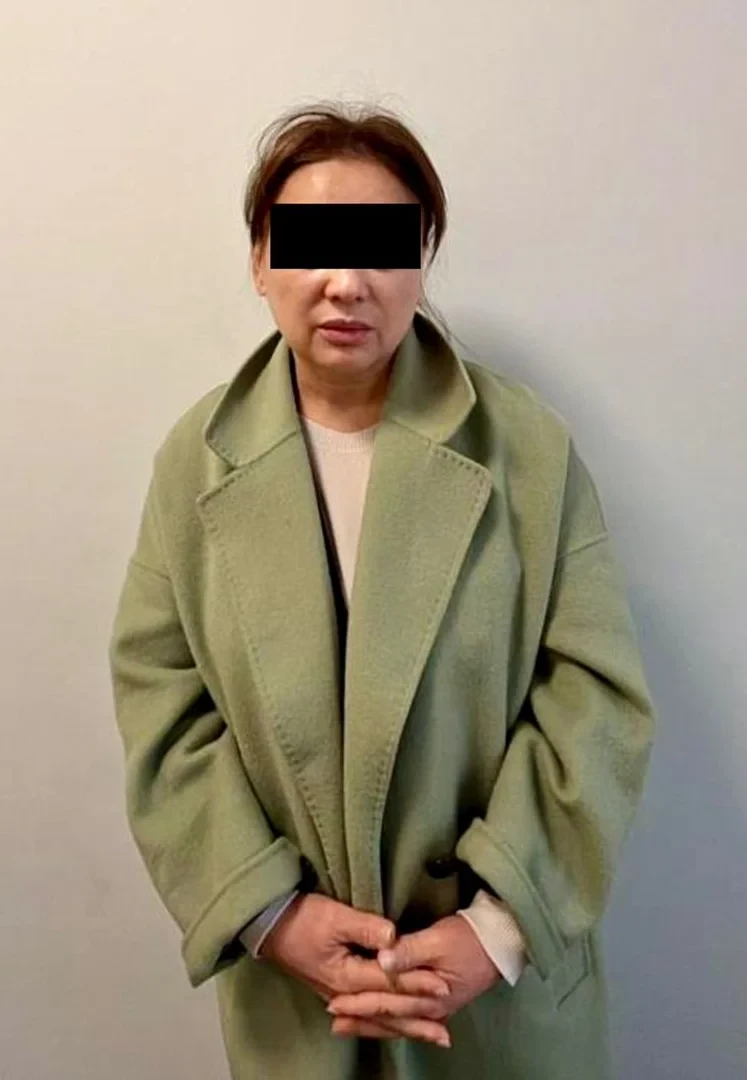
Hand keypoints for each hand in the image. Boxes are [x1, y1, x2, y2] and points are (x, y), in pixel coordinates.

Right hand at [259, 893, 452, 1043]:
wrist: (271, 924)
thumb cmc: (303, 918)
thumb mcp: (335, 916)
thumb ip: (366, 928)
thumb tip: (394, 937)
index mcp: (346, 976)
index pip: (390, 983)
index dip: (417, 983)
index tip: (443, 986)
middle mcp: (344, 994)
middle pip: (387, 1011)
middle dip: (417, 1021)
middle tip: (446, 1033)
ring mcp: (339, 995)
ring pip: (379, 1017)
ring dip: (406, 1027)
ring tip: (432, 1036)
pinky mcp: (338, 990)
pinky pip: (369, 1013)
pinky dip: (387, 1022)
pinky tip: (398, 1027)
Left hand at [326, 914, 500, 1045]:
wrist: (501, 943)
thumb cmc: (469, 938)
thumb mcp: (438, 939)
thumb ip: (409, 950)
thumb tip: (381, 958)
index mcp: (428, 997)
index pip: (386, 1002)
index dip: (359, 1002)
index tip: (334, 1002)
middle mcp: (430, 1010)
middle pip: (388, 1017)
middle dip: (360, 1019)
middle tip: (332, 1020)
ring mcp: (434, 1010)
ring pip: (396, 1022)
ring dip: (371, 1025)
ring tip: (346, 1027)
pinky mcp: (437, 1004)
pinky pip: (407, 1018)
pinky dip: (390, 1023)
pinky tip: (380, 1027)